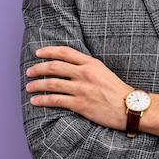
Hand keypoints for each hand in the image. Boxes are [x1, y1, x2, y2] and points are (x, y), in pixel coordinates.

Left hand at [26, 46, 158, 137]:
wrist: (130, 108)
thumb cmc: (117, 91)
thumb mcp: (104, 72)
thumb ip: (88, 67)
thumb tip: (70, 66)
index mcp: (92, 63)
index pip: (66, 52)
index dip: (49, 51)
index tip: (38, 53)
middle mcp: (85, 73)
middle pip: (55, 66)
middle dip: (38, 68)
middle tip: (30, 71)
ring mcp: (82, 89)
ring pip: (52, 83)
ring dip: (37, 84)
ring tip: (29, 86)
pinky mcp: (80, 104)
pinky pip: (55, 100)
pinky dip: (42, 100)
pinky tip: (35, 100)